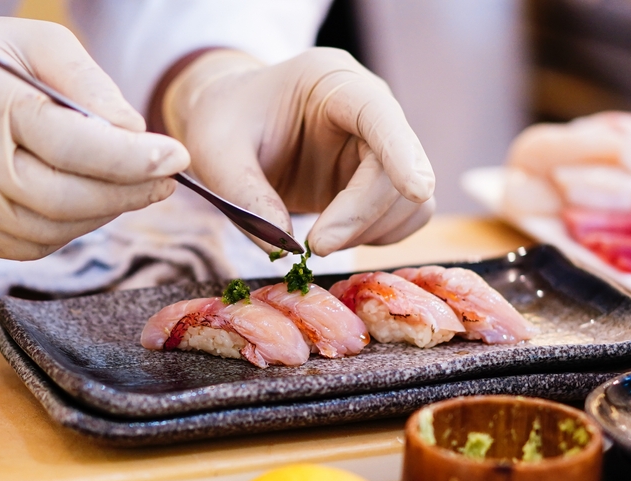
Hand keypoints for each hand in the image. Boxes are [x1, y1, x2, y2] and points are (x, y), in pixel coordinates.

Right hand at [0, 10, 189, 258]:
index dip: (133, 158)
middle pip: (66, 199)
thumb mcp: (34, 42)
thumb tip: (135, 134)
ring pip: (52, 231)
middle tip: (164, 181)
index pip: (74, 145)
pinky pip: (28, 246)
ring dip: (101, 214)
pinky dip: (66, 230)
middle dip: (127, 194)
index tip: (176, 158)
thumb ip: (89, 85)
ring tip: (125, 188)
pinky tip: (80, 203)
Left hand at [162, 48, 434, 255]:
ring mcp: (379, 146)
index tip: (416, 189)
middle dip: (360, 216)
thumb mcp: (215, 151)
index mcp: (330, 82)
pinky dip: (375, 238)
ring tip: (314, 243)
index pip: (380, 113)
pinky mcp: (378, 180)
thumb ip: (244, 195)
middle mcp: (368, 110)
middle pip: (396, 170)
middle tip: (315, 249)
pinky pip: (402, 217)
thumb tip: (285, 248)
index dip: (401, 152)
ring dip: (367, 233)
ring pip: (408, 201)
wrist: (231, 122)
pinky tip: (335, 238)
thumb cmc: (224, 121)